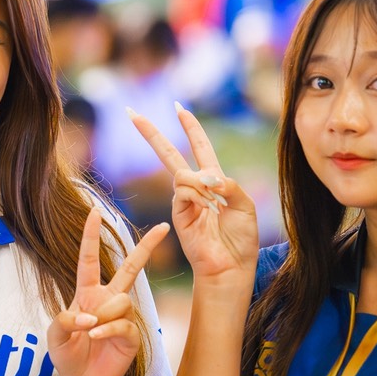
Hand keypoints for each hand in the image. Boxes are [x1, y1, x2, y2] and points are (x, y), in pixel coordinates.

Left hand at [46, 208, 167, 375]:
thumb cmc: (68, 354)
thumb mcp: (55, 335)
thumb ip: (64, 320)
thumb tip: (89, 316)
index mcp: (87, 294)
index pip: (89, 260)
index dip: (91, 236)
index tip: (95, 212)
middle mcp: (108, 301)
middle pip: (131, 268)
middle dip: (147, 247)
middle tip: (164, 227)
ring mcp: (123, 318)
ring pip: (122, 301)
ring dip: (104, 314)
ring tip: (90, 330)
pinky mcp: (132, 336)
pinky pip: (124, 324)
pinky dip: (108, 329)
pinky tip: (97, 337)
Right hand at [129, 104, 258, 289]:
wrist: (230, 267)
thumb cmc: (241, 239)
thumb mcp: (245, 205)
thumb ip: (229, 184)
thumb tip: (205, 175)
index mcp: (215, 182)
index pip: (200, 148)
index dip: (191, 128)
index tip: (179, 108)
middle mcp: (196, 188)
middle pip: (170, 154)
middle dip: (152, 134)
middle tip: (132, 114)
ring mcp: (184, 200)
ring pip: (182, 173)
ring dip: (201, 184)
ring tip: (214, 206)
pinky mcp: (176, 213)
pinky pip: (183, 190)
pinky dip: (198, 195)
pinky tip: (207, 210)